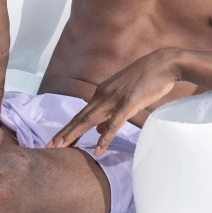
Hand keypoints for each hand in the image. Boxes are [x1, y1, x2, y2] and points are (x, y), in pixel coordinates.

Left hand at [48, 48, 181, 154]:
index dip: (67, 128)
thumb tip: (98, 131)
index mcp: (102, 93)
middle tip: (48, 147)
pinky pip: (114, 123)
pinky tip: (97, 149)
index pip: (81, 114)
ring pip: (90, 120)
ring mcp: (115, 99)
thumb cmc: (147, 79)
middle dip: (63, 133)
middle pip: (80, 118)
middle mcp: (103, 95)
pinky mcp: (128, 103)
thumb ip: (110, 112)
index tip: (55, 141)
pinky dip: (105, 137)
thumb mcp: (124, 95)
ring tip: (61, 147)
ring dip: (74, 134)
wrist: (163, 63)